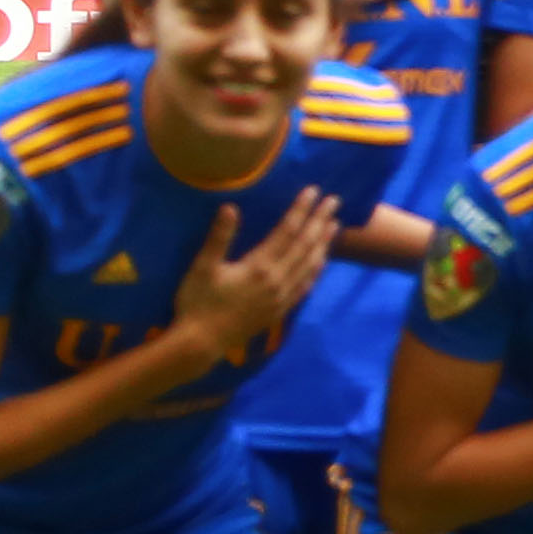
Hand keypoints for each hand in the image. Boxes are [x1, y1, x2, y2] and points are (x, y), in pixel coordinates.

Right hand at [173, 191, 339, 360]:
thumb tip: (230, 207)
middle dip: (320, 221)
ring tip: (334, 225)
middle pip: (305, 245)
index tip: (314, 191)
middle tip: (334, 201)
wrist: (202, 342)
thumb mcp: (202, 267)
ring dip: (323, 243)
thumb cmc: (197, 302)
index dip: (301, 209)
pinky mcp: (280, 310)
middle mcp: (278, 280)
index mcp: (260, 266)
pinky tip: (321, 261)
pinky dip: (316, 269)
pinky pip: (305, 286)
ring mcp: (282, 297)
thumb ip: (219, 237)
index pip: (287, 231)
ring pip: (310, 265)